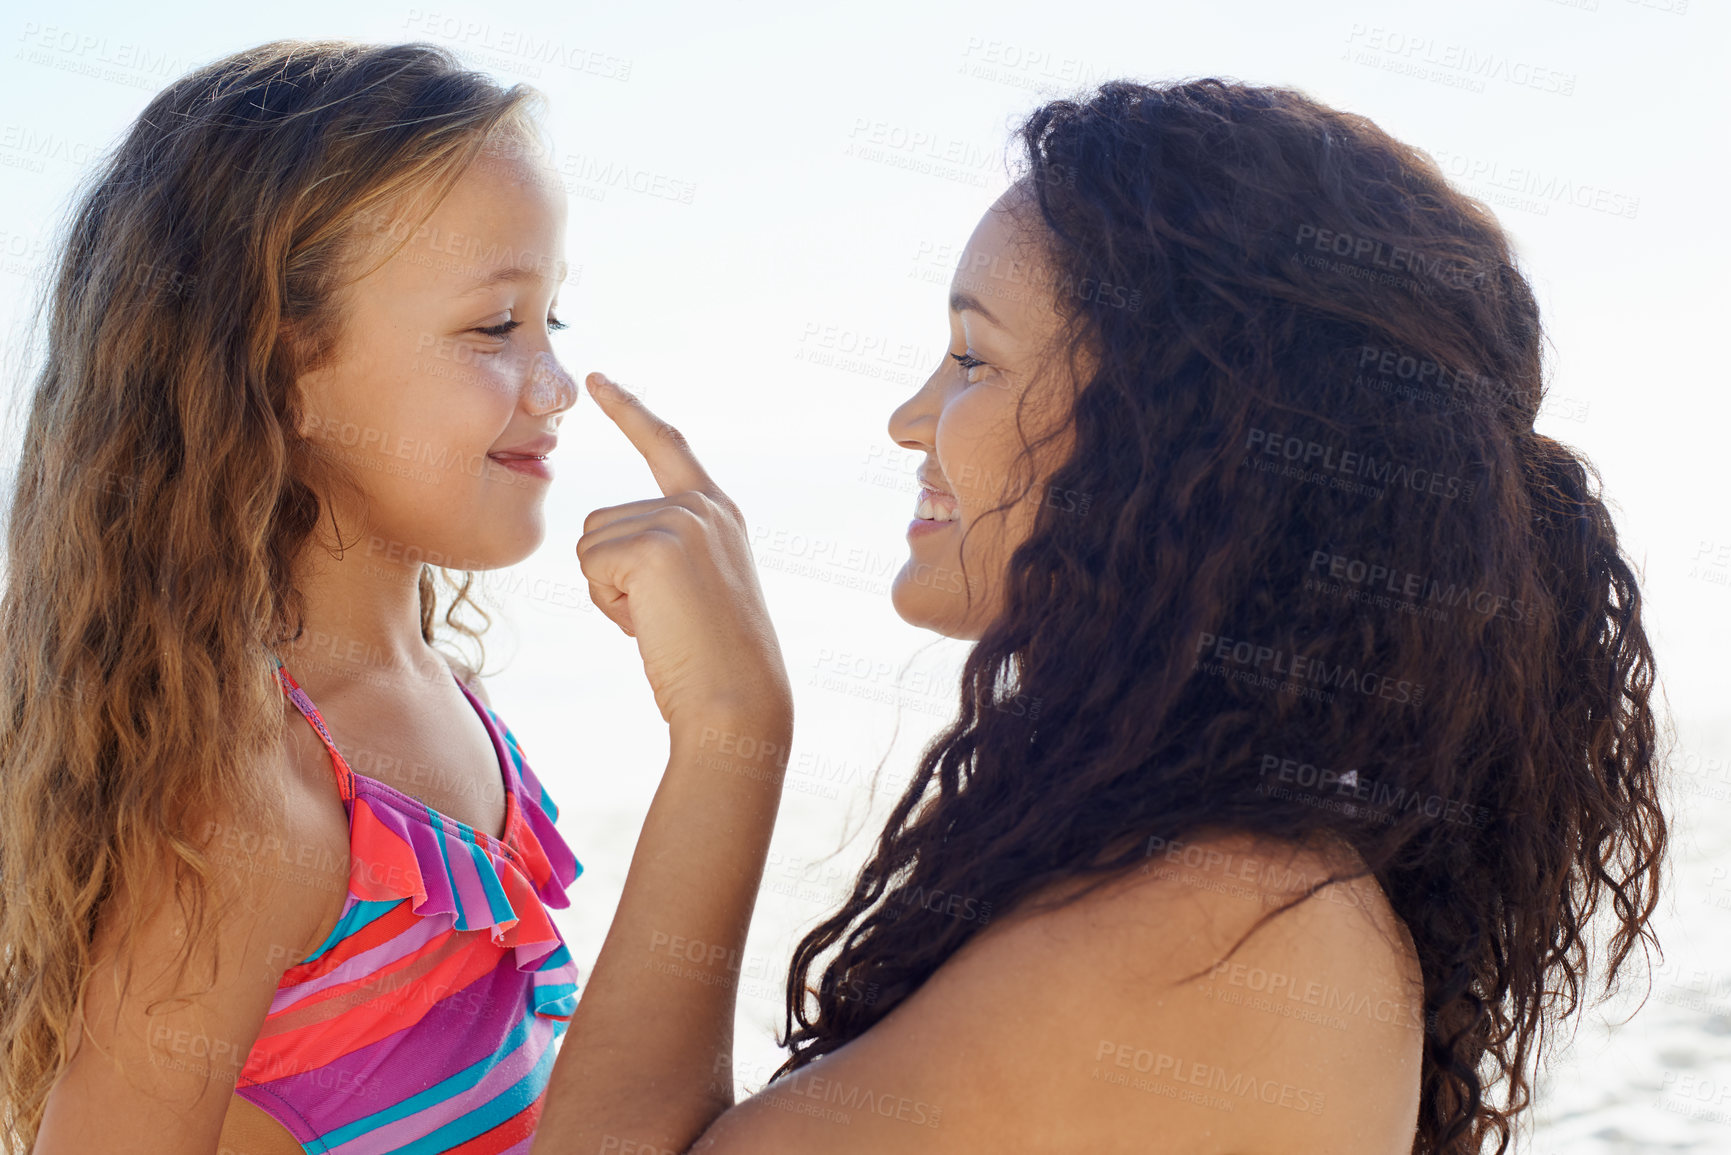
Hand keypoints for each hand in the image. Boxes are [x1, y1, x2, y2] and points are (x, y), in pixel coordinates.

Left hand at [576, 372, 790, 728]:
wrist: (736, 699)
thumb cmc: (711, 663)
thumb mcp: (695, 589)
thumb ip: (661, 549)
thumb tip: (598, 543)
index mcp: (719, 513)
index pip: (666, 445)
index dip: (629, 411)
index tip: (598, 380)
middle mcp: (703, 506)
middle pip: (601, 520)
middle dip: (611, 578)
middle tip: (662, 618)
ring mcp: (682, 520)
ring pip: (589, 544)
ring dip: (608, 593)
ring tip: (660, 622)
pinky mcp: (655, 544)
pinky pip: (589, 566)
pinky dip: (607, 604)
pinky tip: (650, 624)